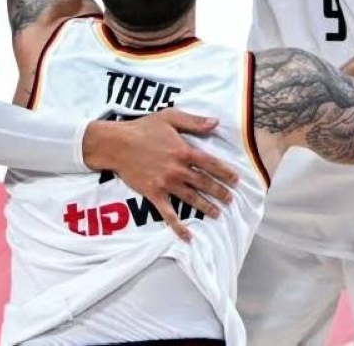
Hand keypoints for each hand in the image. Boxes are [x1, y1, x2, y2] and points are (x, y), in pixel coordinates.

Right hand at [82, 108, 238, 240]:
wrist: (117, 144)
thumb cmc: (143, 128)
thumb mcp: (170, 117)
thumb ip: (194, 121)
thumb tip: (215, 122)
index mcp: (184, 151)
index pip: (211, 164)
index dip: (225, 172)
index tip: (236, 180)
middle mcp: (178, 170)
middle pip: (204, 183)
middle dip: (220, 192)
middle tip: (230, 200)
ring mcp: (166, 183)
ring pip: (191, 198)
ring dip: (206, 207)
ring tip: (217, 214)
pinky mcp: (154, 194)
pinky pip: (168, 214)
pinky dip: (179, 226)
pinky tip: (188, 236)